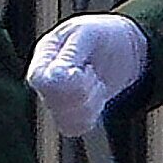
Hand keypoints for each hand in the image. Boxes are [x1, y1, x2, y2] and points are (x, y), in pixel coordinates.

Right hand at [27, 15, 146, 139]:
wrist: (125, 48)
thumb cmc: (105, 35)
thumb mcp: (89, 35)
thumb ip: (70, 54)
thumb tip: (55, 76)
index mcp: (45, 53)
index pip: (37, 78)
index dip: (62, 82)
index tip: (85, 72)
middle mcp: (45, 77)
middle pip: (51, 101)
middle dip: (81, 92)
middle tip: (93, 75)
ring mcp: (54, 97)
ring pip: (62, 118)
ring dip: (88, 105)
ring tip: (96, 85)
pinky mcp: (68, 113)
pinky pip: (73, 128)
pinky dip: (90, 116)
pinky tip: (96, 99)